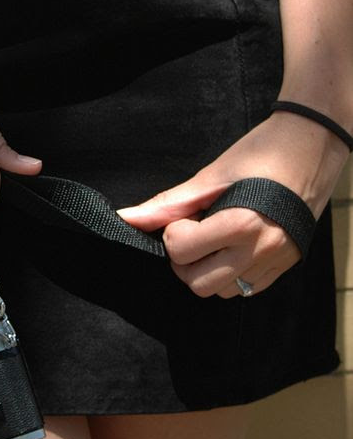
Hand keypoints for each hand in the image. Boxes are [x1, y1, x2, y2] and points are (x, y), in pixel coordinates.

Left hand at [117, 111, 347, 297]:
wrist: (312, 147)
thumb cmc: (262, 154)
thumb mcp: (212, 175)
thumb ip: (170, 202)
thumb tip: (126, 217)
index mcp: (240, 224)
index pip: (182, 252)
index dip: (173, 232)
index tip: (184, 216)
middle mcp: (260, 251)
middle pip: (198, 283)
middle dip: (185, 259)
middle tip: (193, 229)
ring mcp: (276, 262)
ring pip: (223, 291)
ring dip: (207, 270)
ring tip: (214, 237)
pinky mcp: (286, 266)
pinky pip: (248, 289)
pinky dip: (231, 274)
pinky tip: (232, 245)